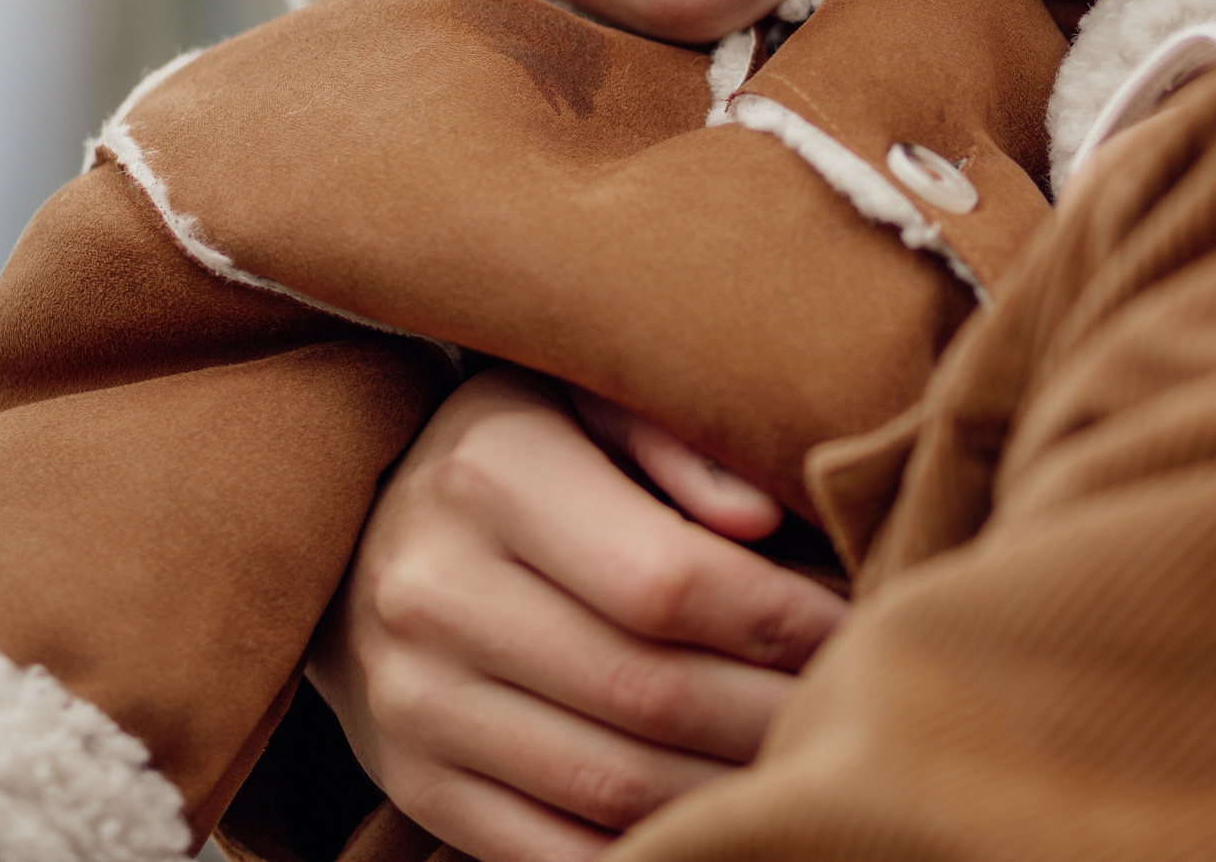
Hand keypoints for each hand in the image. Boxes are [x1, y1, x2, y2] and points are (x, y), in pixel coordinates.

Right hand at [308, 368, 847, 861]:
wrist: (356, 530)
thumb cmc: (521, 450)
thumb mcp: (583, 398)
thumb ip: (675, 437)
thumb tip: (759, 518)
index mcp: (491, 474)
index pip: (668, 579)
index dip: (783, 618)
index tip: (858, 627)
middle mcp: (436, 591)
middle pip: (650, 692)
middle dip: (776, 714)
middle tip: (856, 710)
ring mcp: (415, 701)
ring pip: (612, 785)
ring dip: (729, 791)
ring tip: (802, 765)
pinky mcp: (413, 782)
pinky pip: (549, 851)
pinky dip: (647, 847)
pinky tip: (717, 818)